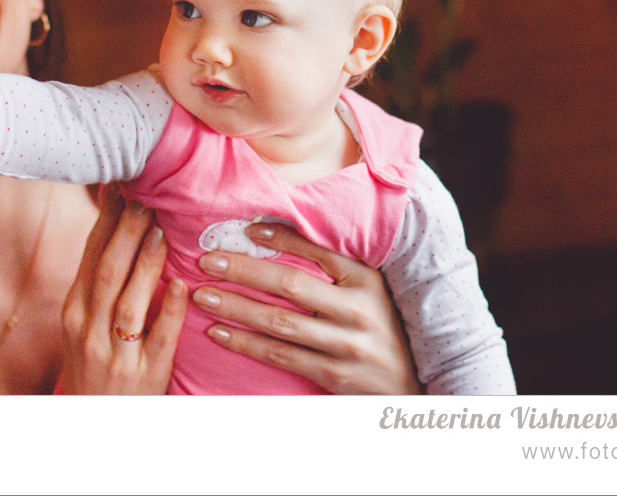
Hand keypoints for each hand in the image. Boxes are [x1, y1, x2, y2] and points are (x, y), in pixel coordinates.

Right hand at [60, 187, 187, 393]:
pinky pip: (160, 338)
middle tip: (146, 197)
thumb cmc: (95, 367)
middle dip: (126, 231)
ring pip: (129, 301)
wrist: (92, 428)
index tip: (121, 186)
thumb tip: (120, 227)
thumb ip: (102, 282)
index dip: (106, 220)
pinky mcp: (144, 376)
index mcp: (75, 311)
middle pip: (107, 271)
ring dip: (146, 263)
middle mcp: (89, 330)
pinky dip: (171, 311)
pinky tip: (183, 287)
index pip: (91, 256)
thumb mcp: (85, 325)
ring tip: (162, 230)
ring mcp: (115, 354)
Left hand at [191, 222, 421, 394]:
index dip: (280, 235)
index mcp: (366, 279)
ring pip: (279, 322)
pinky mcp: (333, 375)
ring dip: (236, 308)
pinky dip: (246, 344)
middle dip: (243, 270)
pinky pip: (280, 356)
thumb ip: (334, 266)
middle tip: (208, 261)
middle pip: (289, 284)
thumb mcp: (370, 291)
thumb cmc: (382, 328)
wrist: (413, 387)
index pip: (317, 249)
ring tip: (203, 296)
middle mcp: (357, 309)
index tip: (246, 229)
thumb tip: (276, 233)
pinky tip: (220, 333)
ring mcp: (345, 344)